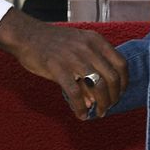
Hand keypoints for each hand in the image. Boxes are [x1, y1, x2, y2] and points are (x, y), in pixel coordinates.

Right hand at [0, 8, 127, 119]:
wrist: (25, 35)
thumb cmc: (53, 43)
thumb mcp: (78, 47)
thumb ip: (91, 68)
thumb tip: (96, 99)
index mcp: (96, 41)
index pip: (121, 64)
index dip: (124, 82)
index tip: (120, 93)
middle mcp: (88, 48)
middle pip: (113, 78)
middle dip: (114, 97)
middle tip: (109, 107)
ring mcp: (73, 57)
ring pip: (98, 86)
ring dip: (102, 103)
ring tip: (99, 112)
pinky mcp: (57, 67)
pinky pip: (75, 92)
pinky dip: (81, 107)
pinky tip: (81, 114)